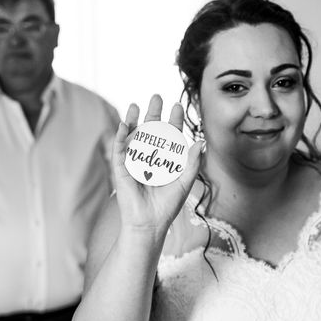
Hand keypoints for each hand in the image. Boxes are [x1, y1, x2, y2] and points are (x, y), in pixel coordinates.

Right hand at [112, 94, 203, 239]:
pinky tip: (124, 124)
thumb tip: (200, 142)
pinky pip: (120, 149)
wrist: (150, 223)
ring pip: (134, 136)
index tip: (177, 106)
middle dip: (153, 113)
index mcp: (165, 159)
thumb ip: (191, 162)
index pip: (169, 135)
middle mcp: (149, 157)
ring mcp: (134, 162)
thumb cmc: (167, 205)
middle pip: (150, 131)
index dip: (173, 120)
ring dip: (133, 120)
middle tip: (157, 97)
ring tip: (136, 104)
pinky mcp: (122, 169)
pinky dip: (121, 136)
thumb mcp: (184, 182)